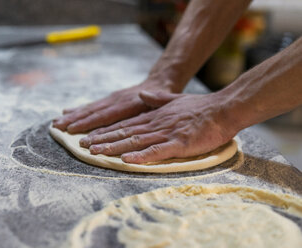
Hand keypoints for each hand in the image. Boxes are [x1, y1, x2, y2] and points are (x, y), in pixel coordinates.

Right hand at [52, 75, 182, 133]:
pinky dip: (79, 109)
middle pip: (92, 112)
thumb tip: (134, 119)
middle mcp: (116, 100)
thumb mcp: (158, 104)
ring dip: (72, 115)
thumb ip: (145, 111)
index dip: (88, 124)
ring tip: (57, 122)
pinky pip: (93, 105)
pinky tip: (67, 112)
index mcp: (127, 105)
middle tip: (57, 128)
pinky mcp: (110, 98)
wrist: (160, 81)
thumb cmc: (161, 97)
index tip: (73, 131)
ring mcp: (112, 99)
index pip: (104, 117)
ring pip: (89, 108)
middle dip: (74, 120)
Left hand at [80, 91, 235, 163]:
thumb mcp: (175, 100)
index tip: (91, 136)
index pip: (125, 124)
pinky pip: (156, 151)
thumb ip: (156, 99)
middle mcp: (155, 124)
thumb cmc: (201, 107)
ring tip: (96, 152)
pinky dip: (141, 156)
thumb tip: (142, 95)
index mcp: (154, 116)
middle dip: (103, 139)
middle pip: (124, 132)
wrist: (223, 109)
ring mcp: (166, 133)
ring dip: (115, 147)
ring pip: (135, 141)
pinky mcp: (179, 143)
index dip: (107, 131)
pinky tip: (126, 160)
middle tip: (84, 146)